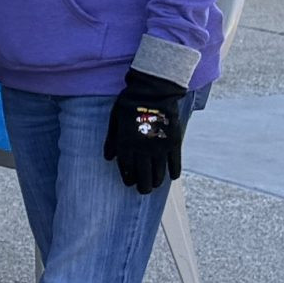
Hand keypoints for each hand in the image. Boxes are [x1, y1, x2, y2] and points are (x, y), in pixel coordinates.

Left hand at [103, 69, 189, 192]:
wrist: (153, 91)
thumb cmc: (129, 103)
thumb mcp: (114, 119)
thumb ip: (112, 140)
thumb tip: (108, 158)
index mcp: (126, 143)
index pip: (127, 167)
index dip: (128, 176)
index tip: (129, 182)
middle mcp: (143, 148)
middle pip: (143, 174)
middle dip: (143, 185)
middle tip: (143, 191)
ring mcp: (160, 146)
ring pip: (159, 171)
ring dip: (156, 181)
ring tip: (154, 186)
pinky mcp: (175, 141)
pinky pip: (175, 161)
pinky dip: (174, 171)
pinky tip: (173, 177)